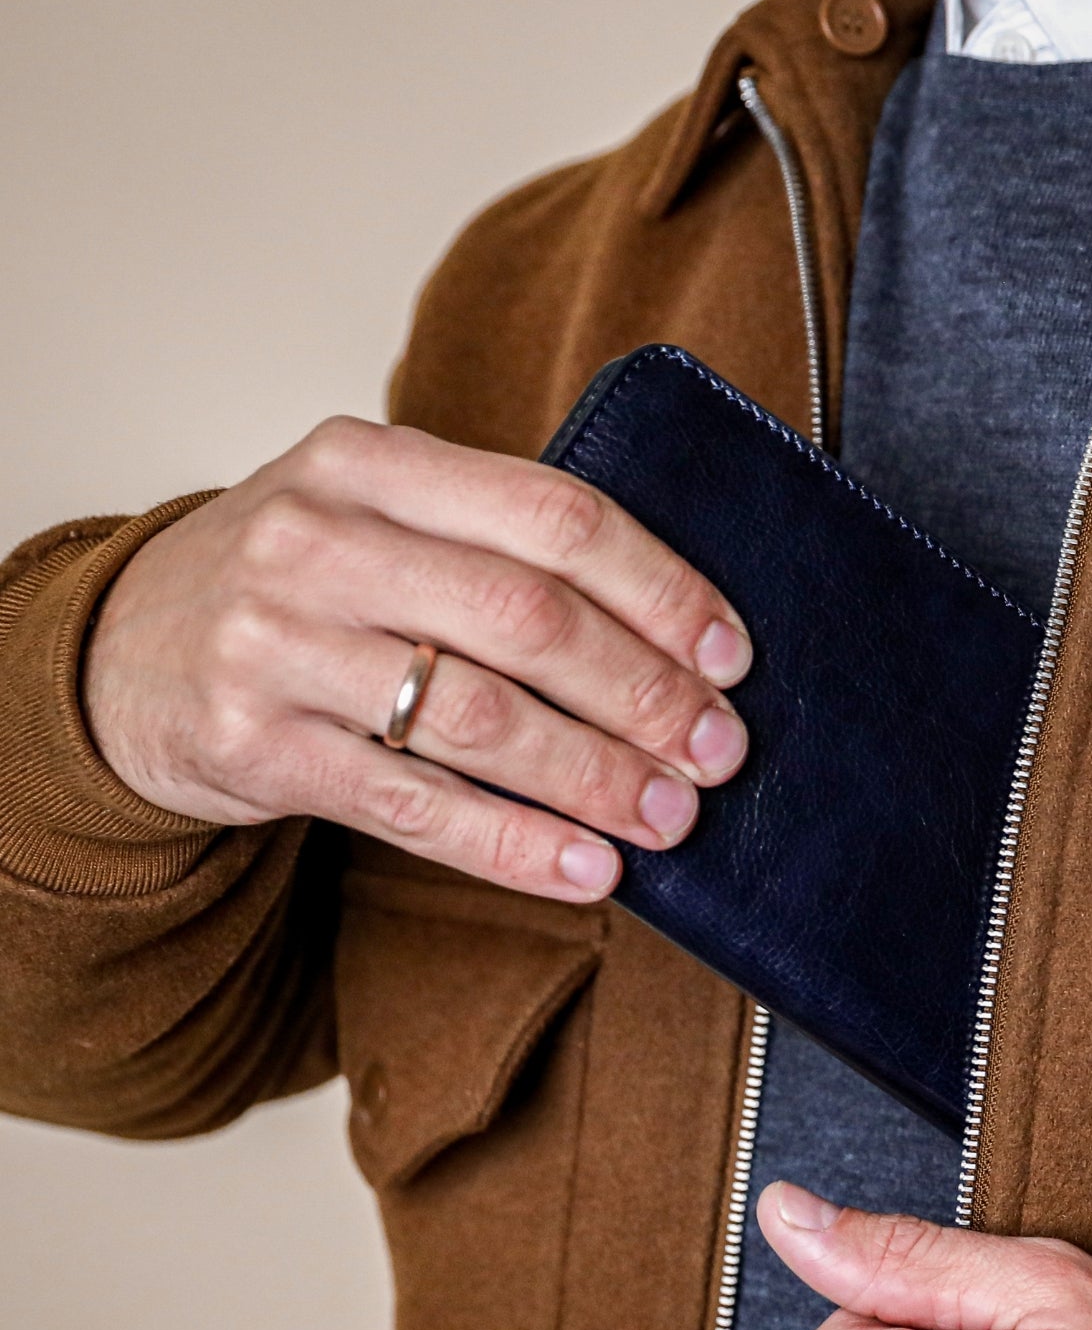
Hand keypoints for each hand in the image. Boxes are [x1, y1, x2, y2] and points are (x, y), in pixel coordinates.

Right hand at [82, 417, 753, 899]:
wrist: (122, 651)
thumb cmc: (302, 586)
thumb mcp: (377, 517)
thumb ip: (497, 542)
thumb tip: (681, 636)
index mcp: (370, 460)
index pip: (554, 516)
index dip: (660, 591)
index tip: (731, 655)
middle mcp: (315, 539)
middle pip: (527, 619)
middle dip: (644, 694)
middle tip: (718, 750)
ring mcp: (274, 642)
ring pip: (479, 719)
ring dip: (595, 778)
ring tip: (671, 818)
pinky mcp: (253, 747)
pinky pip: (414, 806)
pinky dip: (514, 846)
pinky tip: (587, 869)